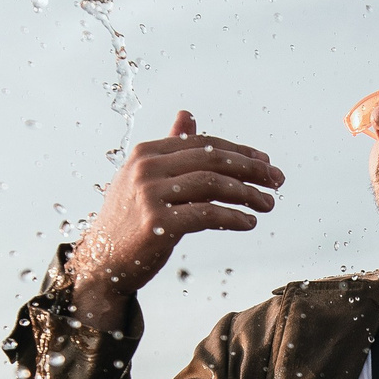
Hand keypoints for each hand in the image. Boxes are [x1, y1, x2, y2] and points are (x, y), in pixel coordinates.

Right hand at [65, 111, 283, 331]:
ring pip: (213, 185)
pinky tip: (249, 222)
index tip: (266, 162)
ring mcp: (150, 194)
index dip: (239, 152)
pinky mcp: (157, 222)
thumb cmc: (127, 220)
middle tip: (277, 180)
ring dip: (247, 194)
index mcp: (146, 152)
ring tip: (268, 204)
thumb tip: (187, 115)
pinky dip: (233, 217)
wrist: (100, 262)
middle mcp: (146, 167)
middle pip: (213, 160)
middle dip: (251, 169)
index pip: (204, 143)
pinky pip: (207, 214)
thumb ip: (169, 147)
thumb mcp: (144, 177)